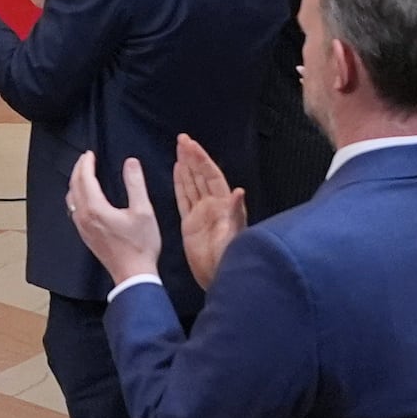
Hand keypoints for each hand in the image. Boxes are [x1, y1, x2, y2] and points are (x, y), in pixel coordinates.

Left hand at [65, 151, 165, 289]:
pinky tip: (85, 197)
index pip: (85, 179)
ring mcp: (82, 228)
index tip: (90, 153)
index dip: (86, 164)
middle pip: (74, 186)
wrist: (133, 275)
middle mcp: (84, 217)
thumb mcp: (143, 211)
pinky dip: (76, 196)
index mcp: (95, 208)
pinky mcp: (85, 235)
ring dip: (76, 183)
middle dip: (79, 170)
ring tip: (84, 174)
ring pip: (71, 199)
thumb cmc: (140, 245)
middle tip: (86, 158)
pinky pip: (74, 210)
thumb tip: (130, 162)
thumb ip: (135, 184)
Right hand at [171, 134, 246, 289]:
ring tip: (179, 149)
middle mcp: (213, 206)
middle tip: (182, 139)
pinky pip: (184, 198)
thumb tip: (239, 191)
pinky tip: (177, 171)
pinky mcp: (190, 223)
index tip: (191, 145)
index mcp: (223, 205)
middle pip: (201, 176)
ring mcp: (201, 214)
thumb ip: (235, 213)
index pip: (211, 176)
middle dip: (192, 157)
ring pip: (192, 184)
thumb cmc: (229, 258)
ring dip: (186, 166)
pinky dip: (180, 183)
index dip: (201, 160)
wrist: (220, 278)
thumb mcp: (234, 235)